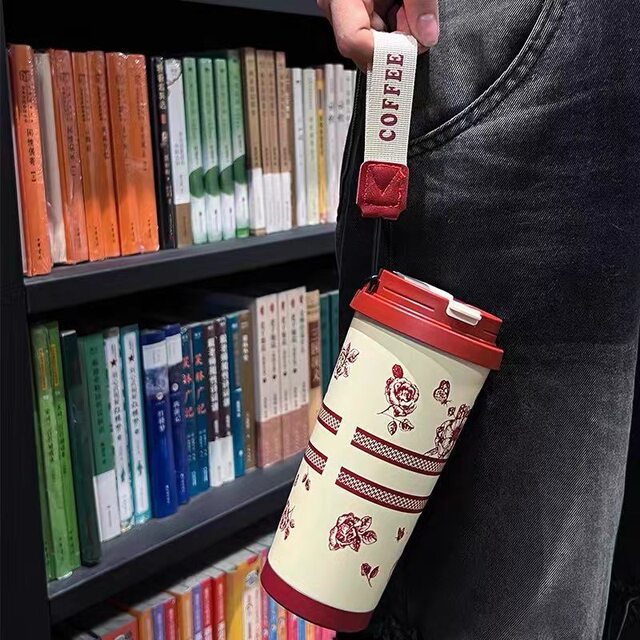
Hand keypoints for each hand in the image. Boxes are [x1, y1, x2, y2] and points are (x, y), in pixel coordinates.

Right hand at [317, 0, 438, 68]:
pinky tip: (399, 8)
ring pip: (369, 43)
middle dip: (394, 44)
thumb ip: (421, 4)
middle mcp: (335, 6)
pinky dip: (390, 24)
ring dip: (394, 34)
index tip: (408, 49)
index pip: (354, 42)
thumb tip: (427, 37)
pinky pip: (369, 31)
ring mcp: (340, 11)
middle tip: (415, 23)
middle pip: (363, 48)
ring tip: (407, 8)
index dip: (384, 51)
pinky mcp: (350, 11)